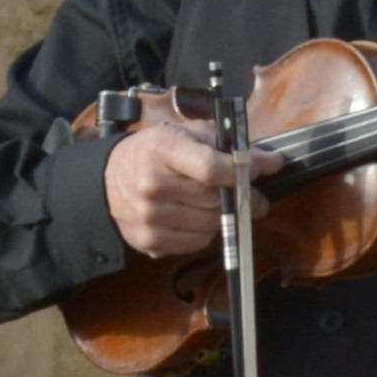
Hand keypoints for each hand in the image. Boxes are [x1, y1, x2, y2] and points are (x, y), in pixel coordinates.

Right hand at [103, 116, 272, 258]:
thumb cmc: (153, 153)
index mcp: (161, 149)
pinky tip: (198, 217)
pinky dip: (206, 232)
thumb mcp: (184, 133)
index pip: (209, 168)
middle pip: (215, 199)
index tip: (258, 169)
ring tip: (224, 205)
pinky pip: (197, 243)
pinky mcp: (150, 242)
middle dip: (243, 197)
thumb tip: (269, 162)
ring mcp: (150, 217)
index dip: (239, 171)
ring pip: (211, 225)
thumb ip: (226, 144)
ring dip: (226, 216)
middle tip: (254, 194)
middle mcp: (152, 185)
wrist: (106, 181)